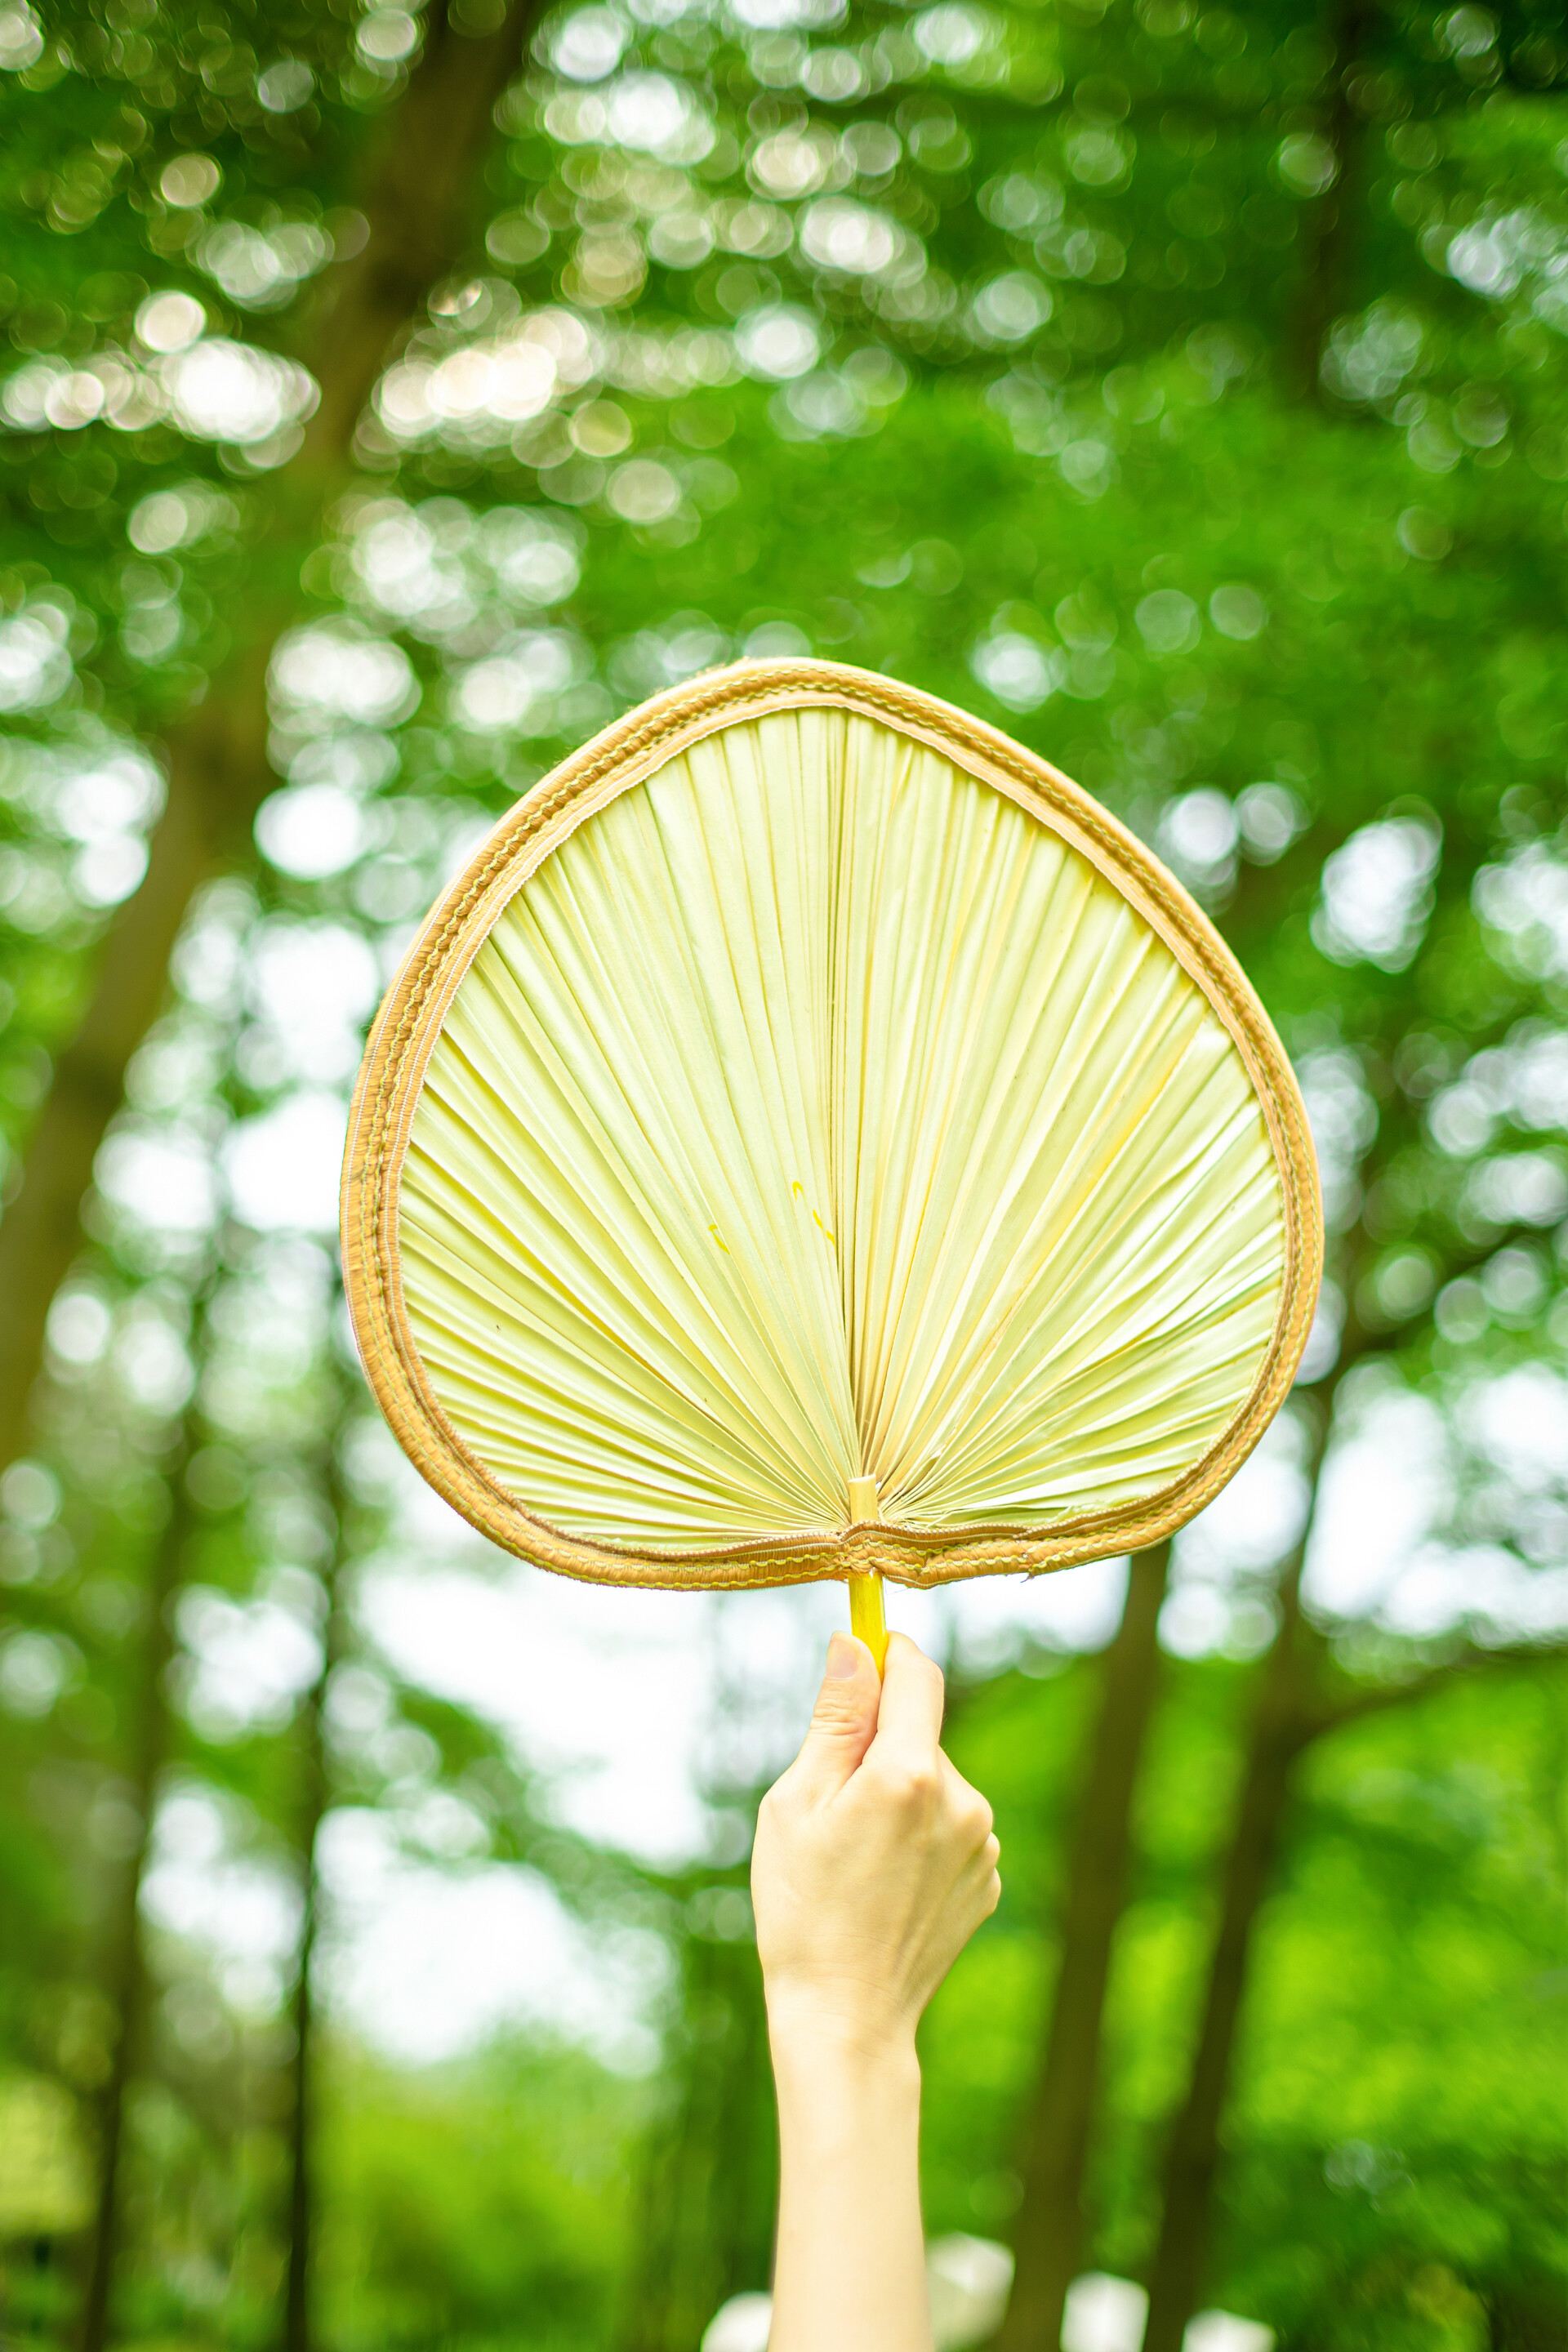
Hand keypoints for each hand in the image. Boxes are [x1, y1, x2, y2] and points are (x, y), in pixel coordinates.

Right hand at [751, 1628, 1000, 2057]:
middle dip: (879, 1748)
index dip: (887, 1653)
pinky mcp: (990, 1878)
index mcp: (909, 1774)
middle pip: (920, 1733)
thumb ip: (835, 1717)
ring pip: (934, 1782)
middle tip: (830, 1806)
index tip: (861, 1655)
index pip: (916, 1673)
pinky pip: (951, 1827)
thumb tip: (855, 1642)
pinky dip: (921, 1837)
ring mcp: (983, 1843)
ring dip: (900, 1795)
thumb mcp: (796, 1802)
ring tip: (858, 1858)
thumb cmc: (803, 1908)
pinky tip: (887, 1884)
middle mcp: (961, 1800)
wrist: (848, 2018)